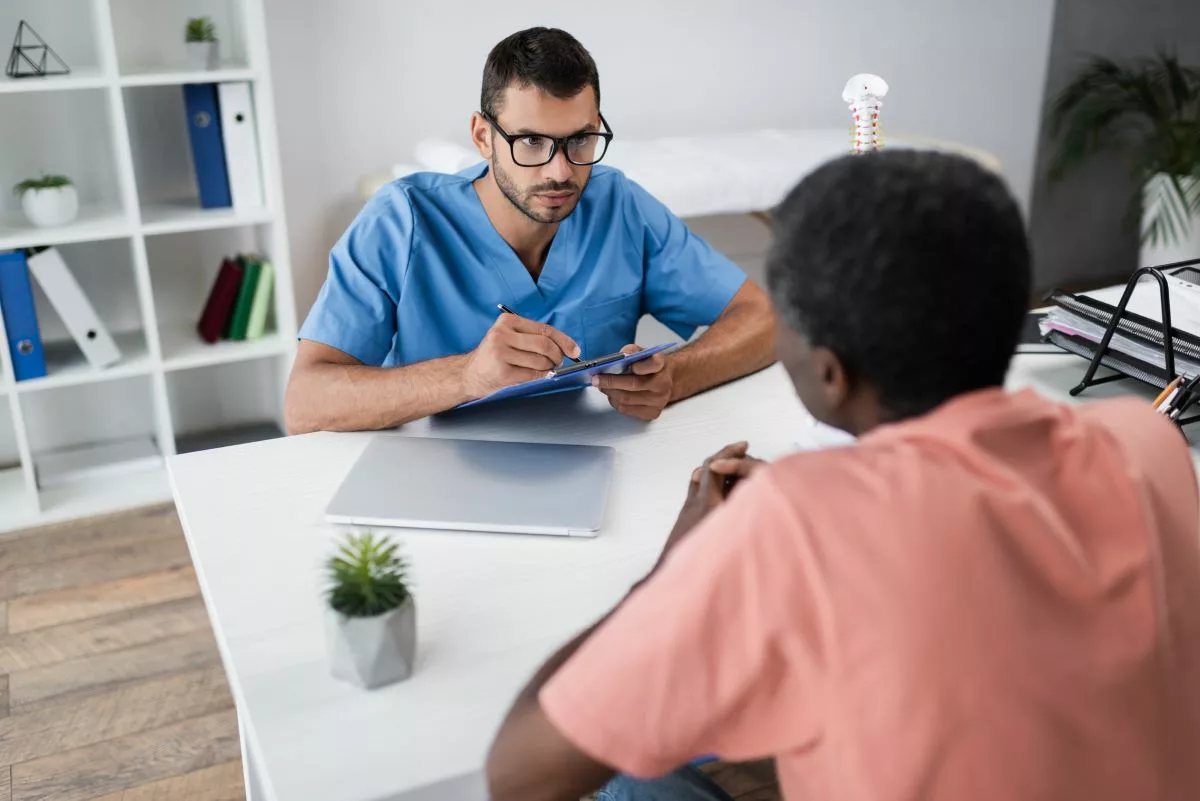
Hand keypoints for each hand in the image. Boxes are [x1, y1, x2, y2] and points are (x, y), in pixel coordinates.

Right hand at [462, 314, 580, 397]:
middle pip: (545, 345)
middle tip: (558, 362)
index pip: (544, 329)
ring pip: (540, 361)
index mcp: (507, 321)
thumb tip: (566, 347)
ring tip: (543, 369)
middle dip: (558, 356)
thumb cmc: (495, 356)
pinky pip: (532, 375)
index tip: (574, 350)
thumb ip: (533, 337)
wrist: (469, 374)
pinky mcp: (502, 372)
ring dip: (548, 368)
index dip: (564, 341)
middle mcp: (502, 335)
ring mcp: (500, 353)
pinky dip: (540, 376)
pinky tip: (535, 375)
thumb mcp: (509, 338)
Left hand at [593, 345, 673, 420]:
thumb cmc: (648, 365)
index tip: (630, 365)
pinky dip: (615, 402)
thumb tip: (617, 359)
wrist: (664, 380)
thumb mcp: (641, 352)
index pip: (654, 363)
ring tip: (602, 386)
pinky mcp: (652, 413)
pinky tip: (612, 395)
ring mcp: (659, 401)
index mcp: (661, 364)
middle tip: (597, 379)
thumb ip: (630, 352)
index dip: (641, 365)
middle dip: (611, 382)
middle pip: (634, 384)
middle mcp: (663, 384)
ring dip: (610, 392)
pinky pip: (626, 410)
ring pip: (627, 399)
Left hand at [660, 441, 763, 557]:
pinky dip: (710, 482)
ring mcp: (689, 509)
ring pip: (701, 479)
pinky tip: (717, 487)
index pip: (714, 467)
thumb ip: (740, 513)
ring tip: (734, 464)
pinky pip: (698, 491)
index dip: (729, 453)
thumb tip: (754, 495)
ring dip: (718, 468)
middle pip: (707, 468)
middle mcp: (696, 502)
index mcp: (707, 504)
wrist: (668, 576)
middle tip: (741, 449)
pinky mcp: (686, 518)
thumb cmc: (699, 562)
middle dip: (725, 456)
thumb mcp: (726, 536)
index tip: (744, 445)